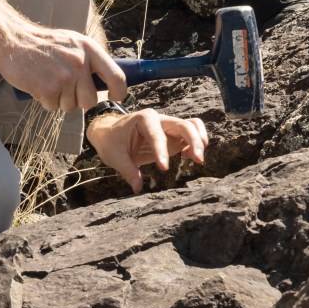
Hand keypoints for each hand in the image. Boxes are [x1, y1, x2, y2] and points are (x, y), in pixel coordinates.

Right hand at [0, 23, 127, 112]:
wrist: (13, 41)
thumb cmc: (44, 44)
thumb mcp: (73, 43)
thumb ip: (90, 60)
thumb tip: (108, 81)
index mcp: (90, 49)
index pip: (117, 77)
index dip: (119, 92)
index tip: (114, 96)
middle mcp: (80, 63)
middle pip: (91, 100)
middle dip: (79, 100)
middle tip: (66, 88)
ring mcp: (64, 77)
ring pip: (71, 106)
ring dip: (60, 100)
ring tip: (49, 82)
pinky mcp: (48, 89)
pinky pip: (54, 108)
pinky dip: (46, 101)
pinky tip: (39, 85)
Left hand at [87, 107, 209, 192]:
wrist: (109, 132)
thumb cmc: (112, 142)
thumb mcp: (115, 156)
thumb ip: (128, 171)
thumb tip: (138, 188)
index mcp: (143, 119)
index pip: (156, 134)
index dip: (162, 150)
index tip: (164, 168)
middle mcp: (159, 119)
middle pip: (183, 124)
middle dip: (193, 140)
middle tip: (198, 160)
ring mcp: (167, 126)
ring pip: (192, 125)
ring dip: (199, 140)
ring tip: (197, 159)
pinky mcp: (172, 135)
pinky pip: (190, 133)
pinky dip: (195, 143)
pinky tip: (188, 158)